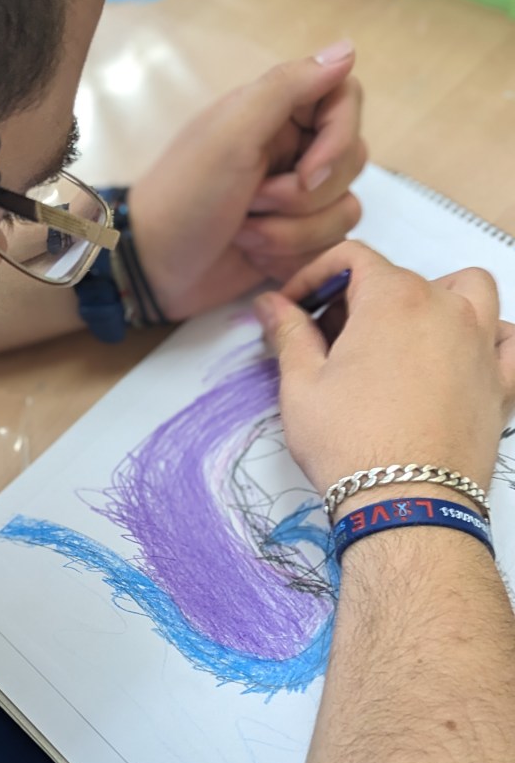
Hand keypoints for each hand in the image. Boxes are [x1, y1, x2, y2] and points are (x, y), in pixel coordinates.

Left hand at [128, 41, 365, 320]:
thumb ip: (288, 87)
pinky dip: (291, 259)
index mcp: (277, 113)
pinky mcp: (296, 242)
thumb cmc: (185, 197)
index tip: (307, 171)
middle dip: (303, 198)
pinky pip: (329, 248)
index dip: (338, 140)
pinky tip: (254, 259)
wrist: (155, 270)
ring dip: (292, 234)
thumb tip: (351, 43)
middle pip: (351, 163)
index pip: (346, 101)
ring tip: (246, 237)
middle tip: (252, 205)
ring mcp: (296, 200)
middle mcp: (293, 151)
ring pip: (344, 212)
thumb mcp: (231, 134)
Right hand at [254, 241, 514, 495]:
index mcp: (392, 300)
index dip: (316, 276)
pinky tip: (463, 355)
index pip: (353, 258)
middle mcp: (445, 309)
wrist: (405, 504)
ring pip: (468, 290)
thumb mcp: (301, 386)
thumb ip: (288, 334)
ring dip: (435, 297)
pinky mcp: (501, 384)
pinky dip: (489, 337)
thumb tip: (271, 304)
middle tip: (330, 340)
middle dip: (360, 299)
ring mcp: (481, 344)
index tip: (297, 306)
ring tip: (403, 333)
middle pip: (402, 278)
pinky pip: (508, 341)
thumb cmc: (351, 446)